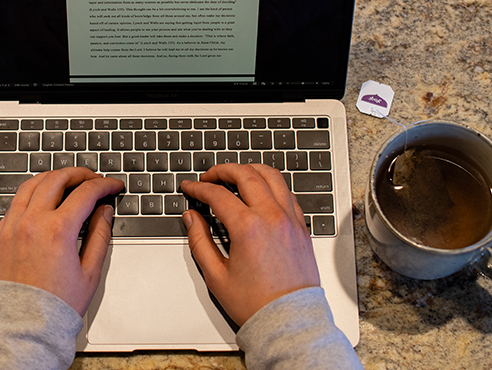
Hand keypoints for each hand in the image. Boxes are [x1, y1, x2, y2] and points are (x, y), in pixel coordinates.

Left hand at [0, 167, 123, 315]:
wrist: (23, 327)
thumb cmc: (56, 305)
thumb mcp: (90, 271)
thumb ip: (99, 234)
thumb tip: (103, 211)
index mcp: (57, 230)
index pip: (85, 192)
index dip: (104, 185)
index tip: (112, 186)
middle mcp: (31, 222)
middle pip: (57, 179)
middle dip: (79, 174)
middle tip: (93, 179)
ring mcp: (11, 227)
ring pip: (31, 184)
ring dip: (53, 177)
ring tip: (68, 182)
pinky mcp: (0, 236)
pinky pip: (15, 202)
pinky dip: (32, 193)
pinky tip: (44, 199)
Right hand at [181, 163, 320, 325]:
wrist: (289, 321)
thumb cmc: (256, 304)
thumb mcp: (216, 276)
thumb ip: (200, 241)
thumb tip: (192, 218)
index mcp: (248, 227)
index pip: (218, 194)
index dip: (199, 188)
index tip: (190, 188)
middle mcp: (272, 217)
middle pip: (246, 175)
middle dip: (222, 171)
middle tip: (209, 177)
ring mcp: (290, 219)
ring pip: (272, 176)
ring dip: (250, 170)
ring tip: (234, 175)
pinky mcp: (301, 226)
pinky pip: (287, 192)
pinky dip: (271, 184)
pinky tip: (261, 190)